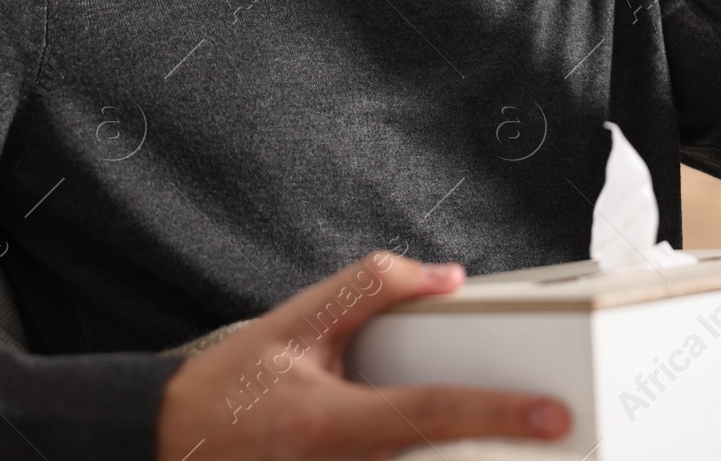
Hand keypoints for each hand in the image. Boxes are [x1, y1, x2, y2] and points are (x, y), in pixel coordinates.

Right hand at [155, 251, 570, 460]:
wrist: (166, 441)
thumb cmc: (230, 385)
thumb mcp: (296, 321)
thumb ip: (372, 288)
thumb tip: (448, 277)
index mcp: (331, 422)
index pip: (432, 412)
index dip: (497, 413)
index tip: (553, 414)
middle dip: (494, 454)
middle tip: (553, 437)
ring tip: (512, 440)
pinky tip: (461, 449)